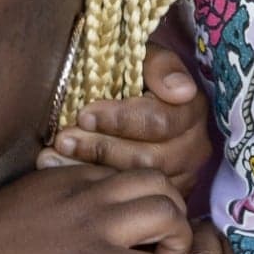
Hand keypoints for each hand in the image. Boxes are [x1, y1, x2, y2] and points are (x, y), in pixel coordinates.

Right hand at [0, 166, 191, 253]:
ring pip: (169, 215)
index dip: (141, 201)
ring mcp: (96, 227)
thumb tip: (61, 210)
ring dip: (175, 246)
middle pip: (160, 183)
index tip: (135, 230)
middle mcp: (88, 194)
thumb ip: (48, 197)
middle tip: (158, 247)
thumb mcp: (16, 201)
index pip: (128, 173)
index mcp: (68, 177)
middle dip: (170, 214)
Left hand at [38, 41, 212, 193]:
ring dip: (93, 167)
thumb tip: (180, 90)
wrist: (128, 96)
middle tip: (63, 138)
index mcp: (192, 109)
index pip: (159, 121)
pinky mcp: (164, 196)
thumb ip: (160, 65)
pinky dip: (95, 184)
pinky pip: (132, 196)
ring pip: (137, 180)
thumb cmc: (133, 74)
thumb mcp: (143, 57)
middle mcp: (195, 146)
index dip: (119, 119)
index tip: (84, 114)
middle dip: (101, 147)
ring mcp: (182, 175)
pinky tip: (66, 172)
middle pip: (148, 157)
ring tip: (58, 153)